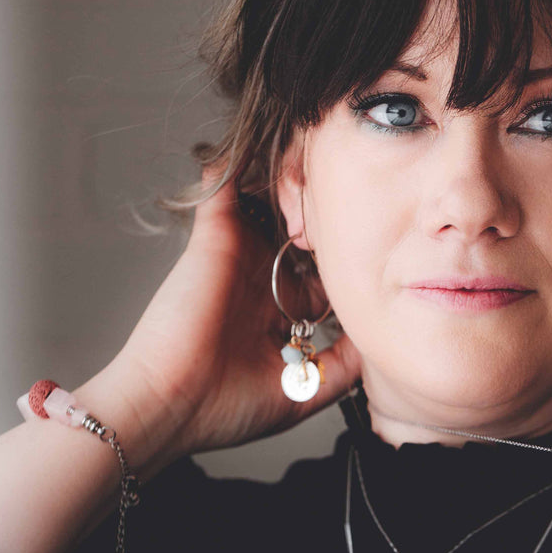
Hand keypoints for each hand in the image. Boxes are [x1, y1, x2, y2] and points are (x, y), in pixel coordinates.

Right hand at [99, 165, 361, 463]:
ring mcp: (238, 257)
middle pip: (303, 236)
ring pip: (271, 205)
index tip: (381, 250)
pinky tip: (273, 143)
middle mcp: (261, 283)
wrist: (171, 405)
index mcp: (281, 316)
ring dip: (295, 183)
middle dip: (329, 216)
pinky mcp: (214, 238)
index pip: (324, 277)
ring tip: (326, 160)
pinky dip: (242, 163)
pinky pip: (226, 187)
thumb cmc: (226, 409)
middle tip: (361, 195)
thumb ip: (342, 367)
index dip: (349, 262)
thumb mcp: (304, 394)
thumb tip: (379, 344)